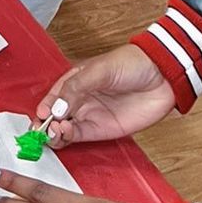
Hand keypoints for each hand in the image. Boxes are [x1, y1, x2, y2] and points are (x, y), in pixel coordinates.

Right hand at [36, 46, 175, 145]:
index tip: (39, 117)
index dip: (44, 107)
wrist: (162, 77)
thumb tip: (57, 107)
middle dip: (45, 124)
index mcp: (74, 80)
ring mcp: (89, 116)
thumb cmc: (132, 63)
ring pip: (63, 129)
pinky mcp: (102, 130)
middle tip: (43, 130)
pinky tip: (65, 134)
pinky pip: (78, 136)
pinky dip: (67, 138)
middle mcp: (78, 100)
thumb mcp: (100, 70)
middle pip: (54, 116)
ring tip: (55, 132)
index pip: (52, 96)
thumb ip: (77, 88)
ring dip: (54, 133)